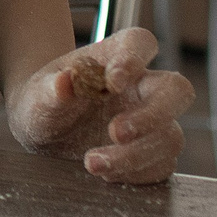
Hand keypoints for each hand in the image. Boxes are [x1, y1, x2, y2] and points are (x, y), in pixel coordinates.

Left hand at [7, 26, 194, 184]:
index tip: (111, 81)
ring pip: (170, 136)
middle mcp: (141, 88)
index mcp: (114, 58)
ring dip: (135, 154)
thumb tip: (65, 80)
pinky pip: (162, 165)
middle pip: (177, 90)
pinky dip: (136, 173)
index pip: (140, 43)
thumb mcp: (39, 95)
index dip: (134, 58)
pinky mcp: (152, 154)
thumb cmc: (45, 102)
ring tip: (92, 162)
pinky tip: (106, 173)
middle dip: (152, 115)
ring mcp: (151, 122)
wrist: (44, 132)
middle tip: (115, 132)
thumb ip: (52, 88)